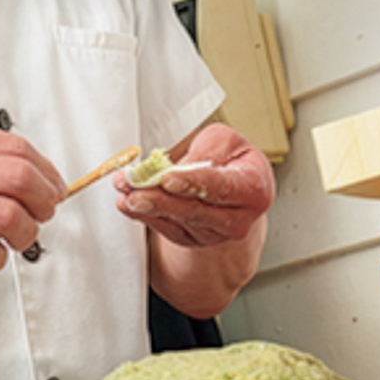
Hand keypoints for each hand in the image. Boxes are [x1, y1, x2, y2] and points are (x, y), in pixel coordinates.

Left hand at [114, 124, 273, 246]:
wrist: (233, 180)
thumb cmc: (231, 156)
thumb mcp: (223, 141)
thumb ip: (204, 153)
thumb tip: (176, 169)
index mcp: (253, 189)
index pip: (222, 187)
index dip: (193, 183)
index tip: (167, 179)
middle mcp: (238, 219)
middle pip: (196, 211)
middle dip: (160, 199)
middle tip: (134, 189)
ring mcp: (216, 233)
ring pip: (179, 223)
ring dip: (147, 208)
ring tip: (125, 194)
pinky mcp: (194, 239)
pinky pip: (168, 230)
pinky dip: (146, 217)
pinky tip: (128, 205)